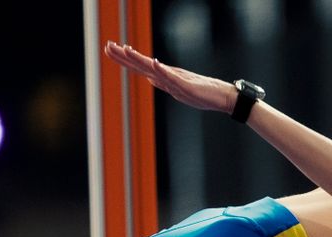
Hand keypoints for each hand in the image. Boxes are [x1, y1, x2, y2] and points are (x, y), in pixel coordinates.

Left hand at [103, 40, 237, 114]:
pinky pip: (172, 76)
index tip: (111, 50)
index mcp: (165, 77)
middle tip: (107, 45)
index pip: (140, 66)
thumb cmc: (204, 94)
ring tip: (124, 49)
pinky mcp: (186, 84)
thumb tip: (150, 79)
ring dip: (138, 58)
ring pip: (153, 67)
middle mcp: (168, 75)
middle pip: (141, 64)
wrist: (224, 97)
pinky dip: (162, 69)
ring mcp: (176, 79)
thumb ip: (164, 83)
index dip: (125, 58)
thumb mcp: (179, 90)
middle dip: (123, 55)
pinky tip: (153, 62)